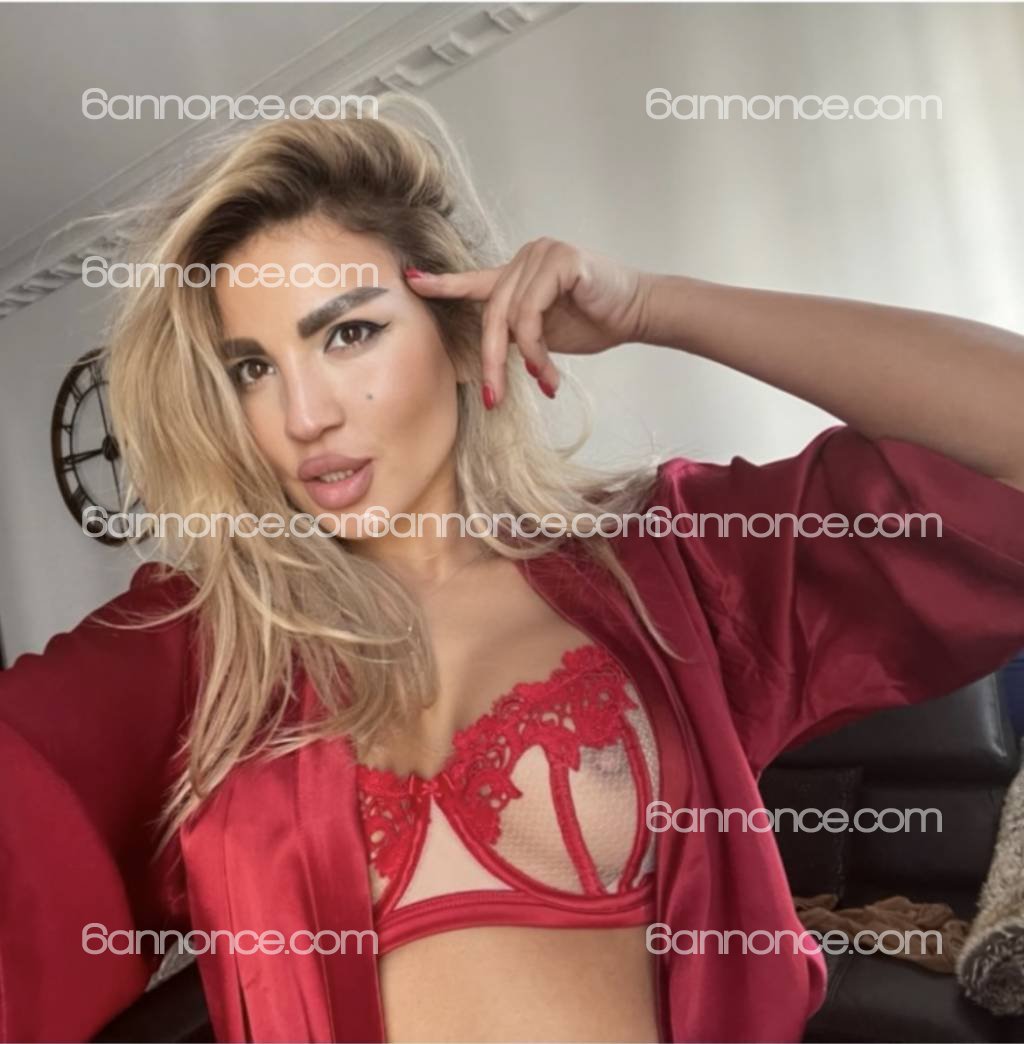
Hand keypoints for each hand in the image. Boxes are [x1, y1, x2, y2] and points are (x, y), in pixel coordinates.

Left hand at [404, 237, 650, 407]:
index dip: (443, 284)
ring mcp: (540, 254)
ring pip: (509, 318)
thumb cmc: (596, 321)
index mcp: (518, 274)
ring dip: (526, 360)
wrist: (639, 312)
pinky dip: (537, 347)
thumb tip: (493, 357)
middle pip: (490, 315)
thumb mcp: (546, 333)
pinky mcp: (558, 260)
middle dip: (492, 363)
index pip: (474, 281)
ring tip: (544, 381)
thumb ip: (517, 333)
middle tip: (494, 400)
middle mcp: (524, 258)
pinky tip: (549, 369)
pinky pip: (530, 313)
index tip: (411, 282)